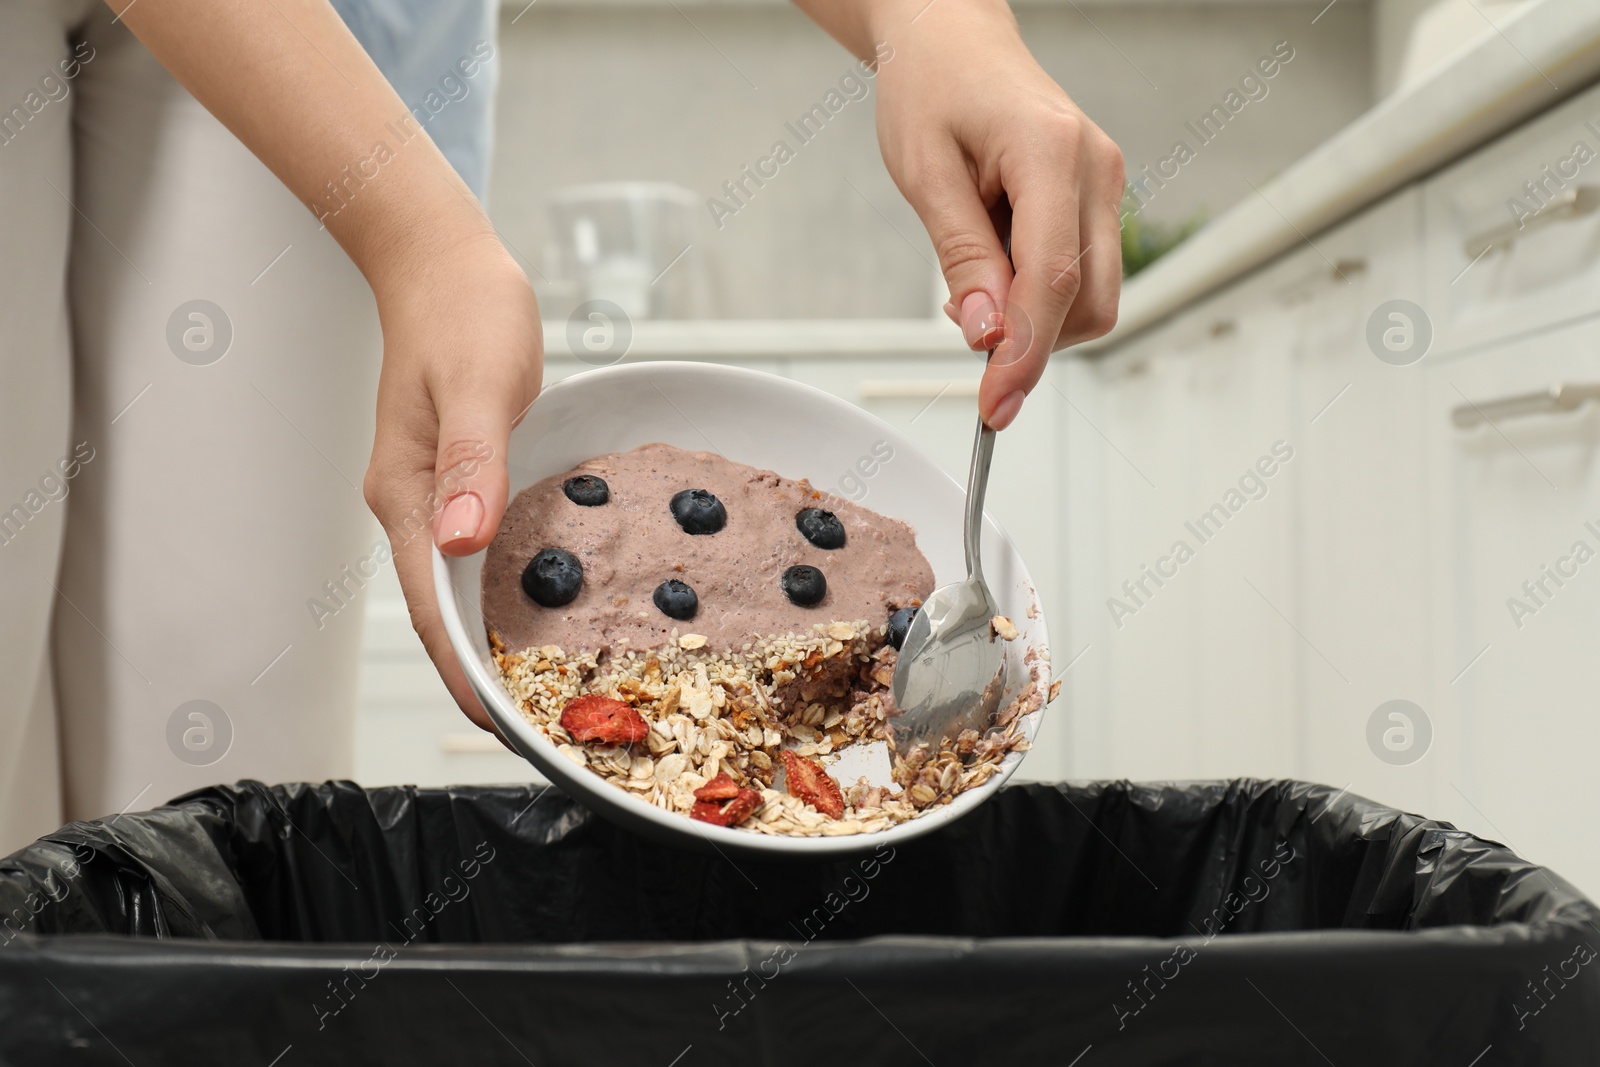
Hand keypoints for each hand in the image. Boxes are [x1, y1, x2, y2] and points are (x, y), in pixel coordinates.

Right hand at [362, 236, 542, 730]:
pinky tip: (541, 613)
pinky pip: (478, 554)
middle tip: (533, 727)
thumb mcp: (479, 383)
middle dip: (479, 670)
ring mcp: (434, 499)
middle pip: (440, 609)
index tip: (494, 722)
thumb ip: (474, 463)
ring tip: (541, 690)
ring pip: (458, 587)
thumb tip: (461, 543)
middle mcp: (413, 508)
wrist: (444, 265)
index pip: (429, 604)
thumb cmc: (464, 312)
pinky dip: (503, 591)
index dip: (461, 667)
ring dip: (492, 637)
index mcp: (406, 495)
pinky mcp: (460, 484)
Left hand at [870, 0, 1124, 428]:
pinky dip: (1041, 293)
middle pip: (1088, 302)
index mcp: (1051, 152)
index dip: (1025, 355)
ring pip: (1092, 298)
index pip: (1053, 280)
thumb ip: (962, 256)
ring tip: (975, 273)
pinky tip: (997, 263)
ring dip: (1035, 317)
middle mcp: (1097, 170)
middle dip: (1031, 341)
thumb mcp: (924, 173)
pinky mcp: (1098, 198)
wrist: (953, 39)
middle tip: (964, 323)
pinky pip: (1083, 272)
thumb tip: (986, 335)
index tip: (994, 405)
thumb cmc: (930, 88)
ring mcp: (1106, 183)